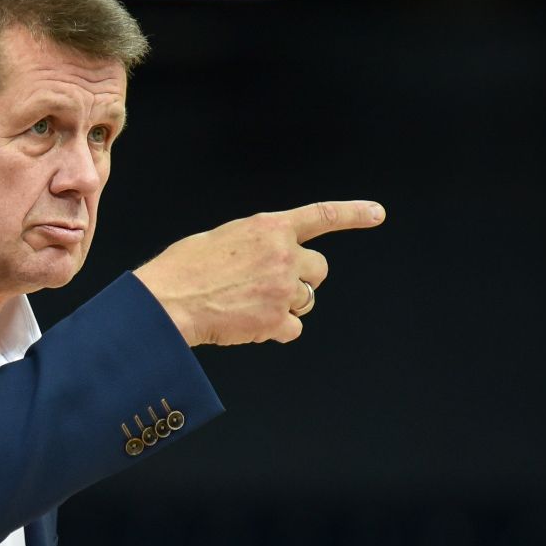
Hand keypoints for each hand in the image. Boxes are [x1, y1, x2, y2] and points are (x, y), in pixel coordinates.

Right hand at [133, 200, 385, 345]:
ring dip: (285, 306)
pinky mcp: (277, 320)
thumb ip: (254, 244)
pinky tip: (247, 325)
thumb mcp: (221, 238)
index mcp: (268, 228)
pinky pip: (293, 328)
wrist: (167, 302)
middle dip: (301, 279)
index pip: (322, 217)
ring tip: (249, 306)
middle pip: (318, 270)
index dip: (353, 214)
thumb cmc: (184, 269)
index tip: (378, 214)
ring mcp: (282, 288)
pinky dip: (274, 331)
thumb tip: (265, 259)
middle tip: (271, 287)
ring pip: (306, 300)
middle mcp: (283, 254)